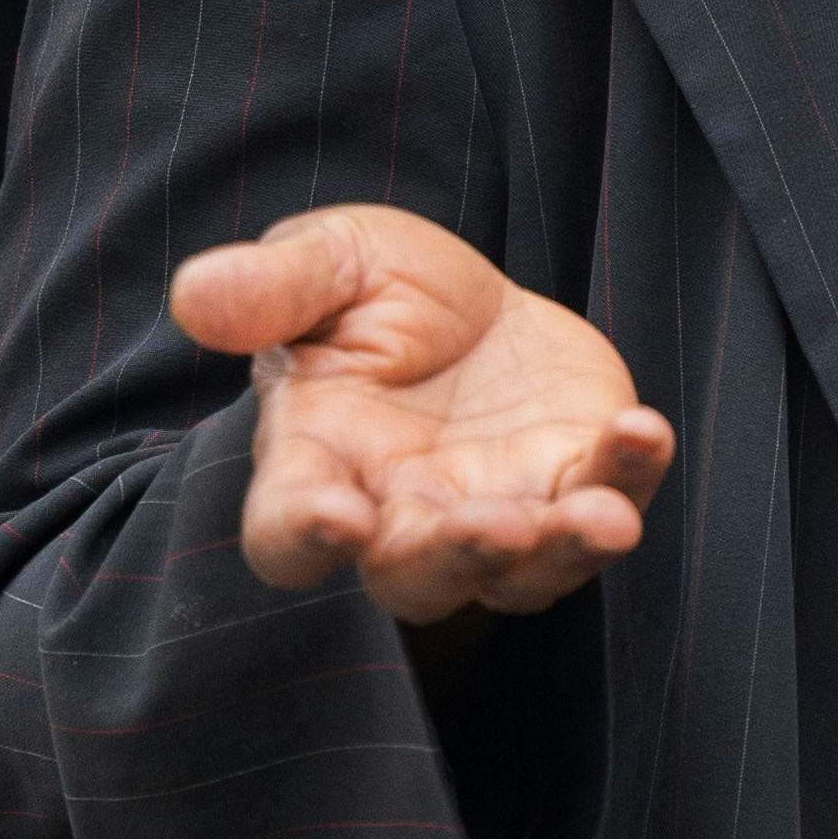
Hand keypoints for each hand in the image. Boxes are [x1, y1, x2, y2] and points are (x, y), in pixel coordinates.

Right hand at [173, 204, 674, 626]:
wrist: (468, 303)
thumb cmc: (372, 294)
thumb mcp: (326, 263)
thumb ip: (270, 286)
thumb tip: (194, 294)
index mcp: (316, 466)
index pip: (290, 531)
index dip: (306, 534)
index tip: (337, 516)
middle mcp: (402, 516)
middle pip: (417, 575)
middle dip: (457, 556)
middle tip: (495, 527)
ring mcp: (497, 513)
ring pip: (525, 573)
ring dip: (562, 550)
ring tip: (603, 519)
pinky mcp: (575, 482)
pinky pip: (608, 497)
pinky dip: (630, 474)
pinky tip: (643, 431)